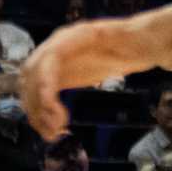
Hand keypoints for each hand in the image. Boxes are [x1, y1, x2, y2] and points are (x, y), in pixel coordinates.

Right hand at [20, 12, 171, 138]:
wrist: (140, 43)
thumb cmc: (139, 40)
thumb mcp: (138, 40)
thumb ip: (132, 42)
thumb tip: (136, 42)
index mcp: (75, 36)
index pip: (49, 57)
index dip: (43, 80)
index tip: (49, 103)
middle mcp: (58, 48)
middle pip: (33, 75)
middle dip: (38, 102)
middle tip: (56, 126)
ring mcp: (56, 63)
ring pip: (31, 89)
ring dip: (37, 112)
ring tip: (55, 134)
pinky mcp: (61, 77)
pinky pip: (41, 96)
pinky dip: (43, 114)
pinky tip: (56, 130)